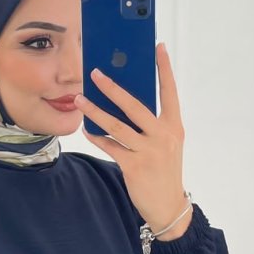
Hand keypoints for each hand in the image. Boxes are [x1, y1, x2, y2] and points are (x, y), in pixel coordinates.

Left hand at [75, 42, 191, 238]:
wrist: (168, 206)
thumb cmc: (163, 170)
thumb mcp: (166, 143)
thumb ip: (151, 124)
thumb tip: (125, 102)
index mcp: (174, 126)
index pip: (170, 92)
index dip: (164, 69)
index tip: (158, 47)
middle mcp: (163, 135)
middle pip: (135, 105)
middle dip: (113, 87)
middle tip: (95, 72)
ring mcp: (149, 151)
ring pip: (117, 125)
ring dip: (96, 110)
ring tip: (80, 98)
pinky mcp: (134, 166)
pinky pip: (110, 146)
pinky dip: (96, 136)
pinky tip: (86, 129)